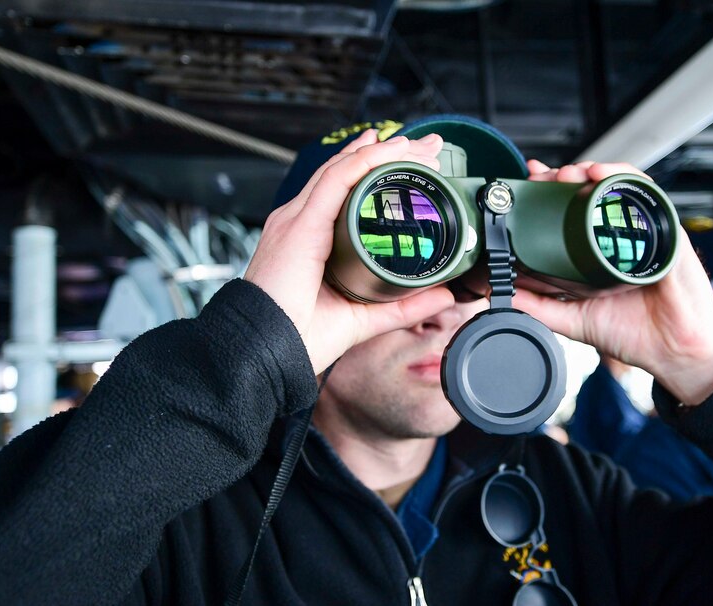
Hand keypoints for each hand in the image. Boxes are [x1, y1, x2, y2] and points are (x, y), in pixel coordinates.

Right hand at [244, 130, 456, 373]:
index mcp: (310, 238)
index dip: (378, 171)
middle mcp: (301, 221)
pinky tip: (389, 151)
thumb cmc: (300, 337)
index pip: (346, 190)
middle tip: (428, 147)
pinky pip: (335, 180)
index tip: (415, 164)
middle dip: (390, 154)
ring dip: (384, 151)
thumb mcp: (366, 317)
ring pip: (344, 168)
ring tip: (418, 145)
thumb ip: (404, 305)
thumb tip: (443, 295)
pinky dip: (364, 161)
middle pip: (348, 172)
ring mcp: (297, 219)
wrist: (268, 352)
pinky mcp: (299, 224)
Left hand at [513, 160, 712, 405]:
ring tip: (567, 174)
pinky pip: (645, 194)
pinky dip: (621, 178)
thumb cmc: (634, 333)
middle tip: (540, 178)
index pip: (569, 213)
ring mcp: (643, 231)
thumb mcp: (573, 319)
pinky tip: (599, 177)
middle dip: (561, 178)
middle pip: (589, 192)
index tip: (525, 186)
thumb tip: (501, 293)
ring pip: (615, 186)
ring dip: (587, 172)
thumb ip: (539, 307)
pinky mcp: (665, 231)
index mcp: (596, 252)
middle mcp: (620, 237)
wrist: (672, 352)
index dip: (547, 195)